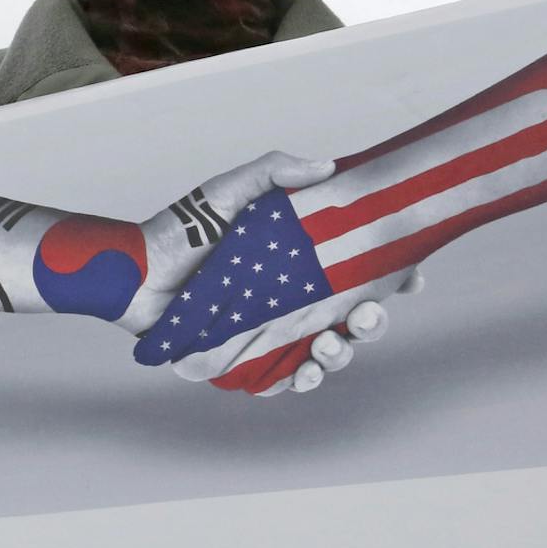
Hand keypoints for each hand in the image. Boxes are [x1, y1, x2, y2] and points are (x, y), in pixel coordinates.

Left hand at [126, 151, 409, 392]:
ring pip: (326, 354)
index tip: (412, 279)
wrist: (134, 273)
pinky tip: (304, 374)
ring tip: (329, 349)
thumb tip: (328, 166)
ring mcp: (273, 333)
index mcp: (302, 263)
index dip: (393, 278)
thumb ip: (275, 174)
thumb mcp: (230, 191)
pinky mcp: (248, 359)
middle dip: (370, 325)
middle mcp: (294, 300)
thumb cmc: (183, 228)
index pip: (360, 273)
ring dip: (339, 357)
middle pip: (352, 321)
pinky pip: (284, 379)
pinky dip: (300, 380)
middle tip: (364, 317)